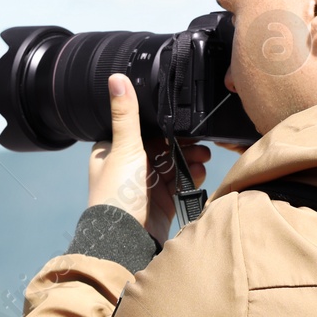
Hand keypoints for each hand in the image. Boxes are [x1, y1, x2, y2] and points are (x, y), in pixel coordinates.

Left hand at [88, 74, 209, 244]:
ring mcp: (145, 184)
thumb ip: (126, 114)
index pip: (142, 128)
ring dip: (190, 159)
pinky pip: (180, 182)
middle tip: (201, 143)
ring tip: (203, 158)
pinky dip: (190, 177)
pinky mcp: (161, 200)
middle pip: (162, 145)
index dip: (163, 124)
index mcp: (113, 150)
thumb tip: (115, 77)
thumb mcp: (123, 148)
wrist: (126, 239)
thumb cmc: (117, 193)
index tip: (184, 121)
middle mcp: (129, 165)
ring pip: (173, 163)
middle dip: (183, 143)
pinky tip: (198, 173)